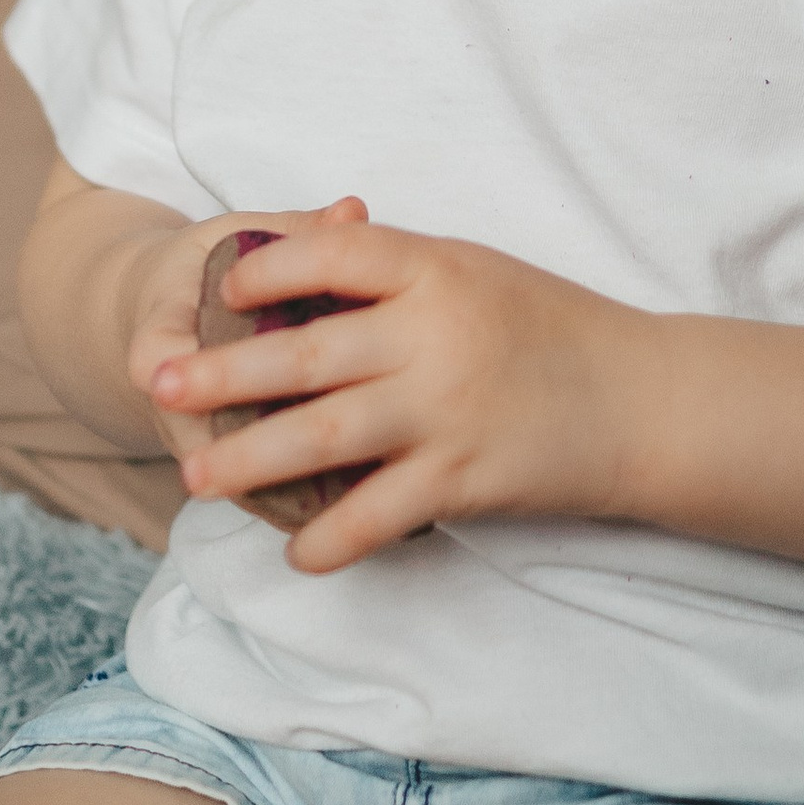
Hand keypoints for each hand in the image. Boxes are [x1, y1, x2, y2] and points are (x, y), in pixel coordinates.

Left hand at [151, 220, 646, 572]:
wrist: (644, 399)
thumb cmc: (556, 326)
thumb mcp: (478, 271)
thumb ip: (400, 271)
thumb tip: (314, 253)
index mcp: (436, 268)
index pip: (332, 253)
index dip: (268, 266)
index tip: (222, 286)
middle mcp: (433, 333)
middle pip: (305, 352)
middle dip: (222, 370)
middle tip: (159, 383)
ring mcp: (446, 408)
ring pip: (324, 435)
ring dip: (251, 459)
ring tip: (197, 474)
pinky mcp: (463, 477)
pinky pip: (378, 513)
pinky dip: (331, 537)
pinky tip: (296, 551)